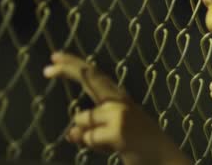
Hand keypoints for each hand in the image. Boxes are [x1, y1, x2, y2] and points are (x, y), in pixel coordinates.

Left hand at [43, 52, 188, 164]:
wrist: (165, 160)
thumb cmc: (141, 148)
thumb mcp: (112, 136)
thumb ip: (93, 129)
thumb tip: (71, 132)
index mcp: (121, 100)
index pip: (96, 77)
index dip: (75, 66)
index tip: (54, 58)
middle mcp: (121, 102)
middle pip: (91, 77)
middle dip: (69, 69)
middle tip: (47, 68)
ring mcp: (120, 114)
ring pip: (83, 119)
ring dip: (89, 136)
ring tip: (113, 144)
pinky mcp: (118, 130)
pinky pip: (89, 137)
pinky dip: (95, 146)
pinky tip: (114, 148)